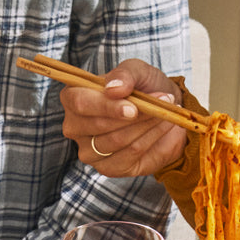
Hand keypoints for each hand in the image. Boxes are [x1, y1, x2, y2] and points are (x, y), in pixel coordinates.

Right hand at [59, 59, 188, 175]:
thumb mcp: (137, 71)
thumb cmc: (143, 89)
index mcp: (73, 99)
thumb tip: (113, 88)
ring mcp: (88, 152)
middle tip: (162, 101)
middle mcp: (75, 128)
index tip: (133, 107)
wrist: (163, 112)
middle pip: (99, 125)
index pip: (80, 103)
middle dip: (135, 114)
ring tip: (165, 111)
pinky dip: (152, 137)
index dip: (106, 106)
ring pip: (117, 140)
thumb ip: (124, 74)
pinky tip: (163, 126)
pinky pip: (130, 154)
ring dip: (147, 124)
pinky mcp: (107, 168)